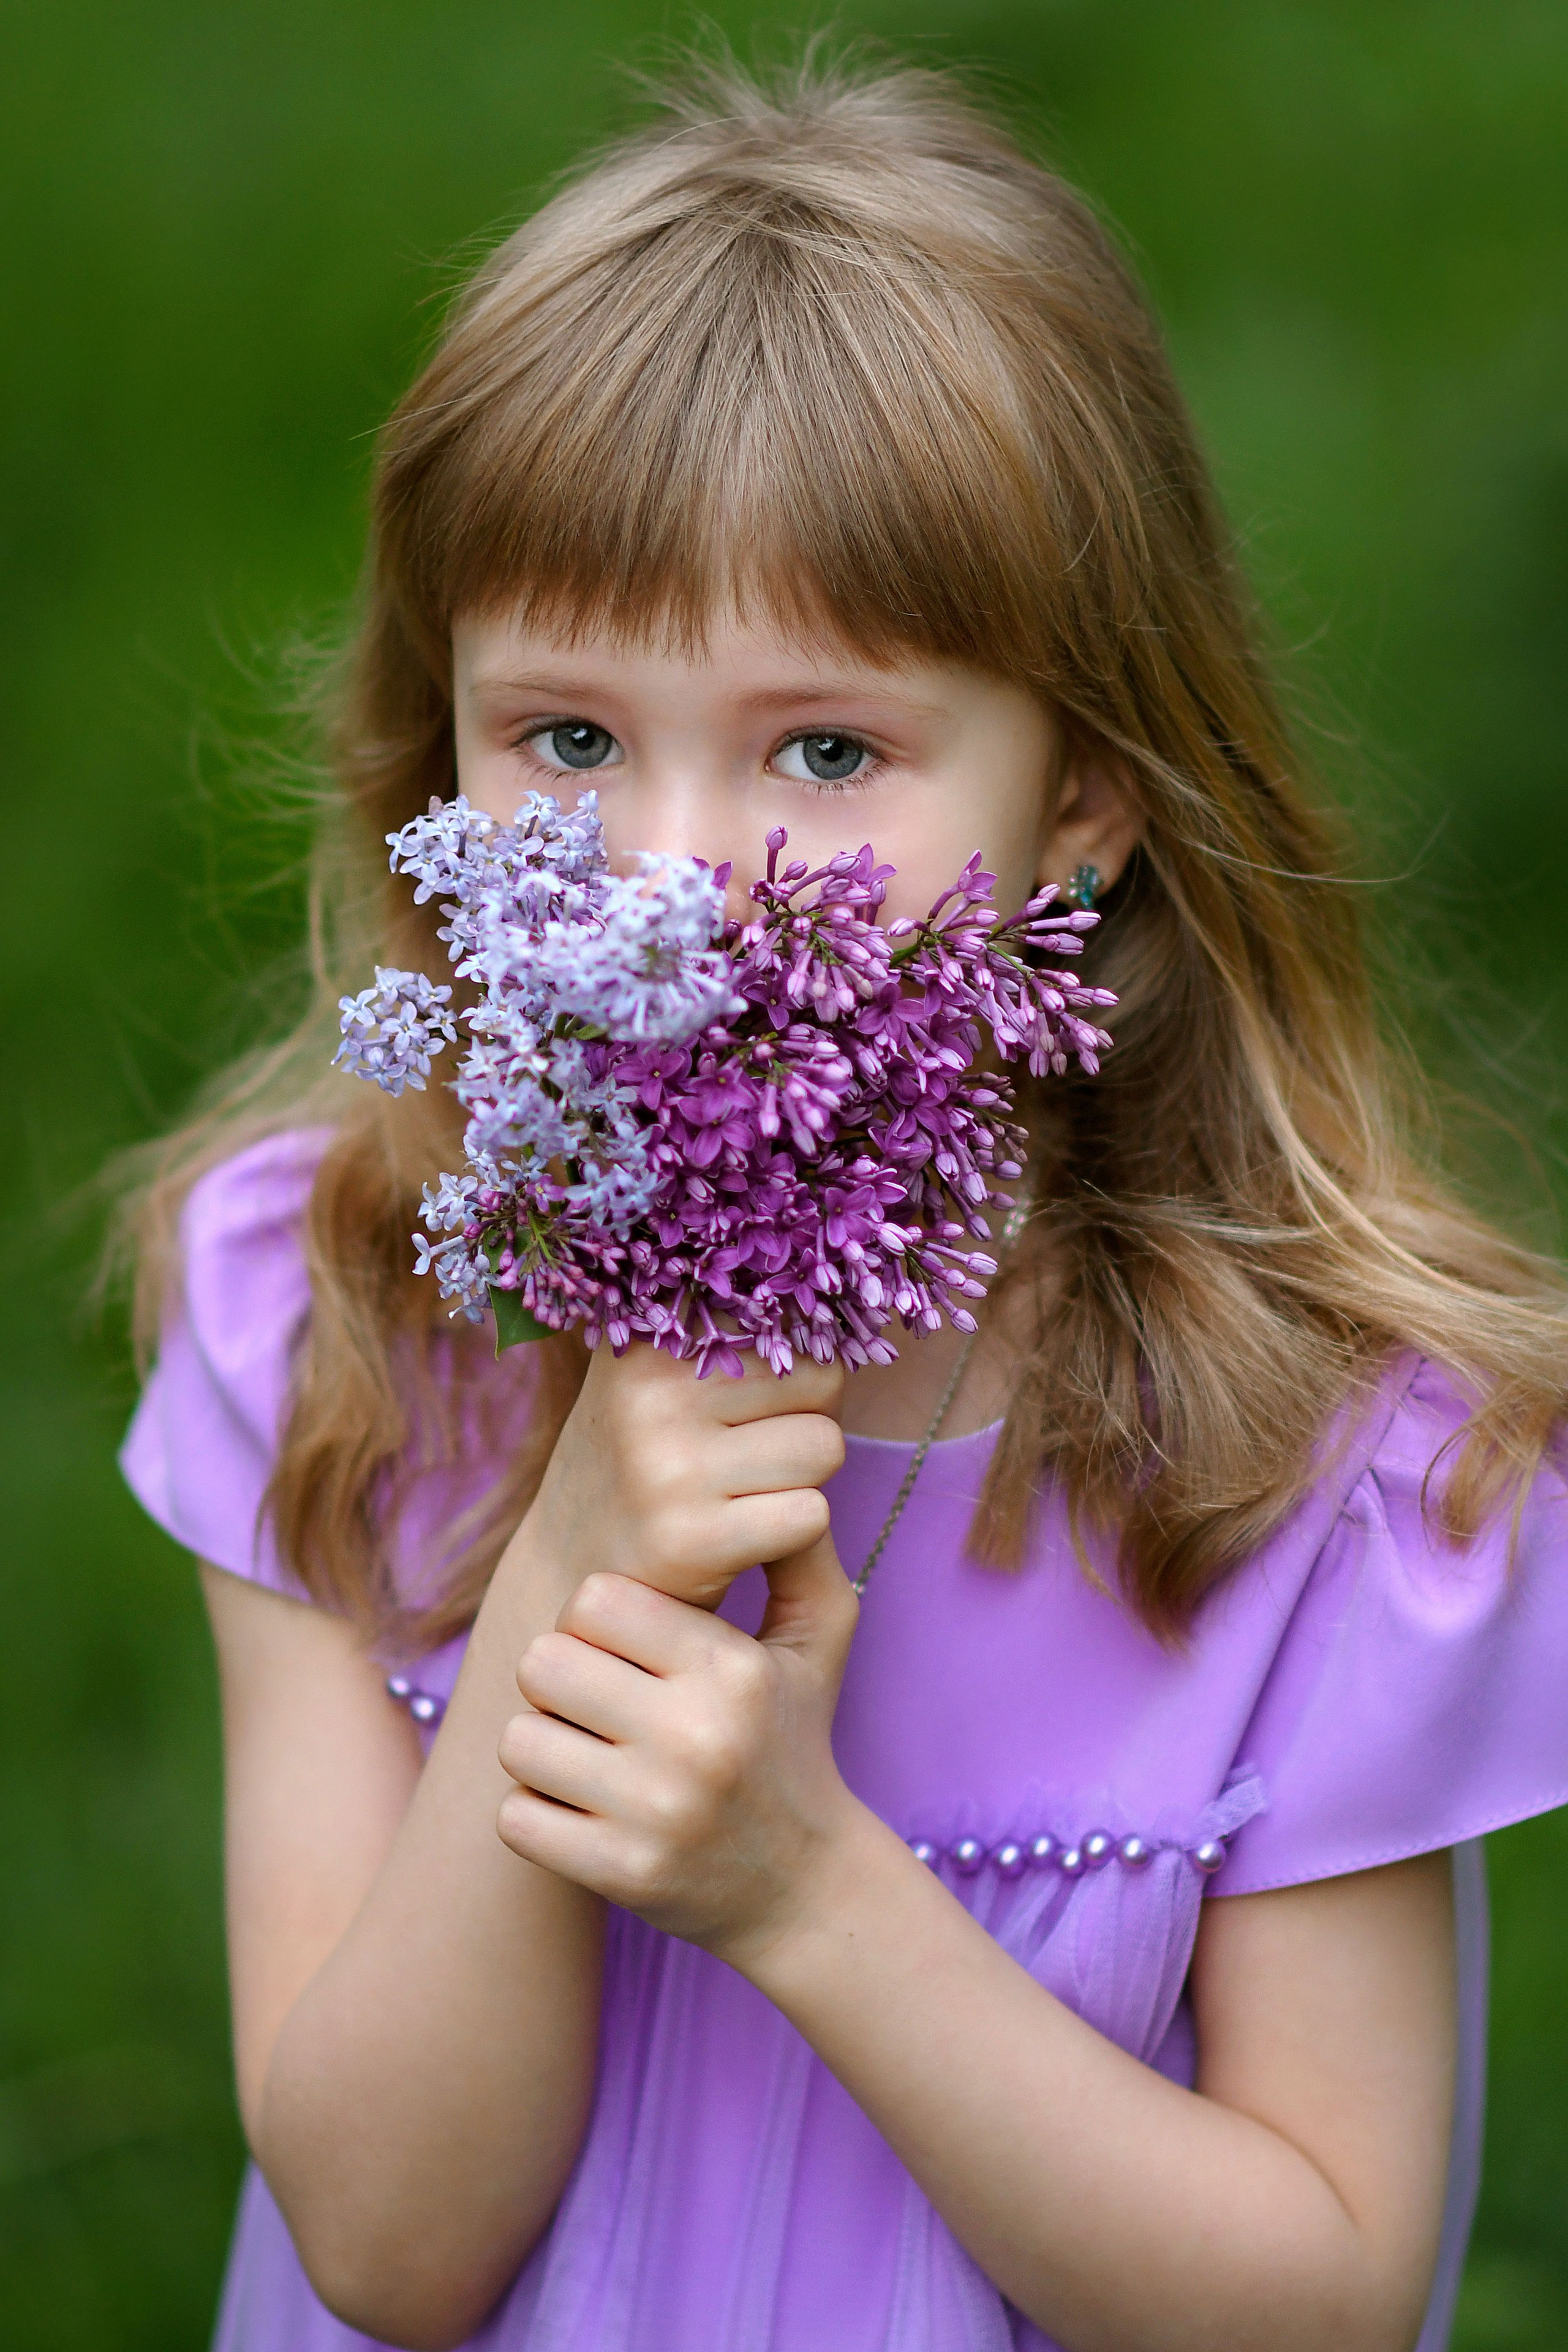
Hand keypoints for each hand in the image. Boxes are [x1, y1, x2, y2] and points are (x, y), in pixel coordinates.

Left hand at [495, 1532, 862, 1963]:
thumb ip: (797, 1551)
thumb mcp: (820, 1640)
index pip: (594, 1599)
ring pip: (518, 1740)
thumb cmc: (795, 1743)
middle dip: (560, 1680)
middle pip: (542, 1662)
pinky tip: (585, 1812)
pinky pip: (515, 1817)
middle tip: (598, 1703)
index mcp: (732, 1669)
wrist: (807, 1888)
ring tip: (590, 1757)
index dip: (597, 1619)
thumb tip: (786, 1479)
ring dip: (542, 1748)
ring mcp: (655, 1812)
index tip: (626, 1649)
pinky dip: (536, 1814)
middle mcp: (696, 1737)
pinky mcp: (619, 1874)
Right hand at [521, 1339, 845, 1612]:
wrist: (572, 1570)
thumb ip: (724, 1335)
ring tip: (744, 1494)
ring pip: (825, 1447)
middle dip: (804, 1422)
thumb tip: (825, 1311)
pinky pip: (811, 1514)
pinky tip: (743, 1539)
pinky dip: (794, 1534)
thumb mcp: (657, 1381)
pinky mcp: (690, 1539)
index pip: (794, 1326)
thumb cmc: (645, 1464)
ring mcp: (670, 1465)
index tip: (746, 1405)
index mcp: (652, 1338)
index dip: (792, 1371)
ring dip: (804, 1479)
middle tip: (746, 1458)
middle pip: (822, 1381)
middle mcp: (654, 1390)